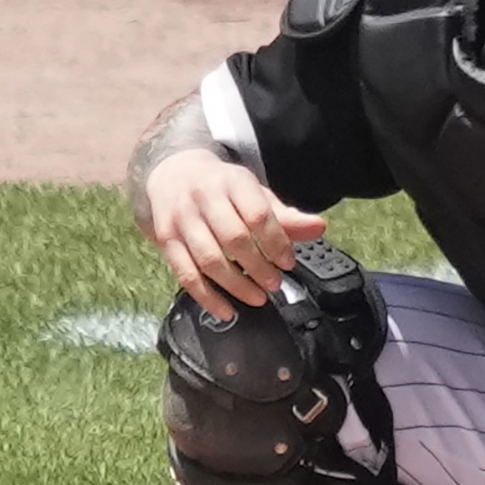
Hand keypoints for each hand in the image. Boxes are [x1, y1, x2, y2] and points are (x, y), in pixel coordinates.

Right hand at [139, 151, 326, 320]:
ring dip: (236, 285)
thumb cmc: (221, 189)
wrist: (174, 174)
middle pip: (233, 238)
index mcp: (232, 182)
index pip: (257, 214)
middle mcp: (203, 198)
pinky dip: (207, 297)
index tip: (288, 262)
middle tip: (274, 283)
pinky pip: (185, 274)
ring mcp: (181, 219)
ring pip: (208, 259)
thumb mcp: (254, 194)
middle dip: (258, 266)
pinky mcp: (166, 240)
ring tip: (257, 298)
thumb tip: (319, 228)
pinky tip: (225, 310)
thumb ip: (285, 215)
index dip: (276, 242)